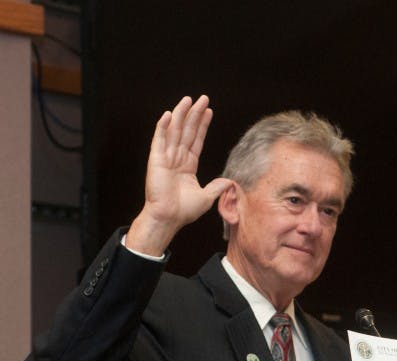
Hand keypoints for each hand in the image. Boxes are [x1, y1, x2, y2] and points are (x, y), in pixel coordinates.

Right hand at [126, 95, 232, 255]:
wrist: (169, 218)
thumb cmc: (184, 211)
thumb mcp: (206, 196)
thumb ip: (217, 186)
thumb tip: (230, 181)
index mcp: (188, 165)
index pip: (196, 140)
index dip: (202, 125)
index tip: (209, 111)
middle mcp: (177, 158)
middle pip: (187, 131)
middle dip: (194, 114)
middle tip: (202, 98)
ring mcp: (166, 157)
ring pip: (174, 131)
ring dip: (181, 114)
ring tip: (188, 99)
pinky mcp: (157, 160)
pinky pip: (159, 140)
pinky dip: (162, 127)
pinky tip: (167, 114)